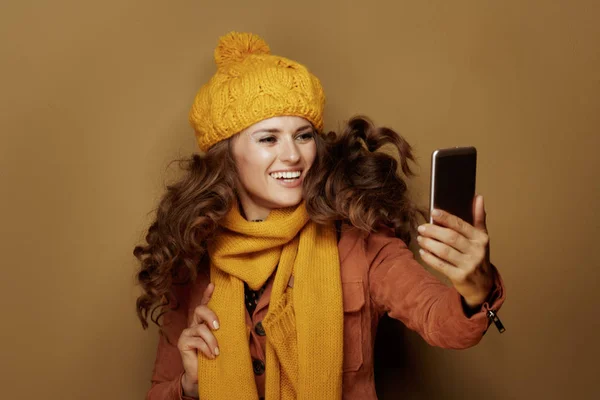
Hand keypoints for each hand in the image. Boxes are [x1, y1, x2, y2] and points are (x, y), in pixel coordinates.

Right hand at [177, 283, 219, 397]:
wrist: (203, 376)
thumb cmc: (214, 356)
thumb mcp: (224, 341)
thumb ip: (230, 331)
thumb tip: (246, 323)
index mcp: (204, 321)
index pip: (205, 304)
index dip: (207, 294)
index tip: (213, 285)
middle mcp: (194, 324)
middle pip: (199, 310)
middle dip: (210, 315)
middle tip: (218, 326)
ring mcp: (187, 333)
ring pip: (200, 328)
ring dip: (211, 340)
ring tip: (217, 351)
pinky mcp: (183, 343)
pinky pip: (196, 341)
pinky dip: (206, 348)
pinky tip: (211, 356)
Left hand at [416, 195, 493, 308]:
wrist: (483, 285)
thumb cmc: (478, 256)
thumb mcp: (481, 238)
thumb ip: (479, 218)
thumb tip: (478, 197)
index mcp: (481, 239)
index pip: (461, 225)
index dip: (446, 218)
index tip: (433, 212)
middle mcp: (476, 251)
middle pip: (451, 238)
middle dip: (434, 231)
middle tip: (422, 227)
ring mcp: (468, 265)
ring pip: (444, 251)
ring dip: (429, 243)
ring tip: (420, 238)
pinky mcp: (459, 277)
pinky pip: (440, 265)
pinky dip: (429, 258)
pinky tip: (423, 252)